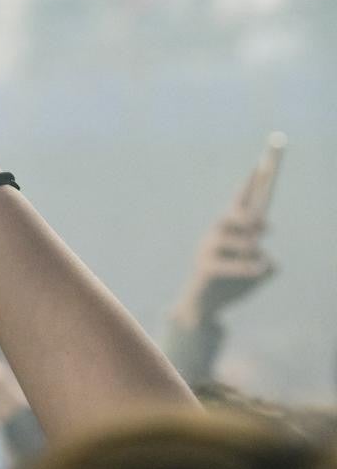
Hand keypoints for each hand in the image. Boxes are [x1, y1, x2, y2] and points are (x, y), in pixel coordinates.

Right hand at [176, 167, 275, 324]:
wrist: (202, 306)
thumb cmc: (231, 284)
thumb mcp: (256, 272)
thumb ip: (266, 263)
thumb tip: (266, 262)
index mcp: (231, 230)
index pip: (243, 201)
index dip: (252, 182)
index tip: (262, 162)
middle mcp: (217, 234)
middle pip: (232, 214)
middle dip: (247, 217)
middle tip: (266, 228)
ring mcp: (208, 249)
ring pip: (236, 240)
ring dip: (250, 248)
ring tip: (257, 257)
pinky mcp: (205, 268)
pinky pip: (233, 264)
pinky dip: (248, 267)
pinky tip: (259, 269)